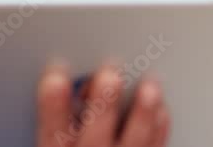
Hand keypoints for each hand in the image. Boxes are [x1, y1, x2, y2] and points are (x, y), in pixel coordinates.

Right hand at [37, 63, 168, 146]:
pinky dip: (159, 130)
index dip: (53, 104)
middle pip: (95, 137)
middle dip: (103, 105)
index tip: (57, 74)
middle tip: (110, 75)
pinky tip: (160, 110)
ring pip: (134, 145)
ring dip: (142, 116)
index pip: (52, 134)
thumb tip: (73, 86)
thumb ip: (59, 124)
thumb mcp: (57, 146)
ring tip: (149, 88)